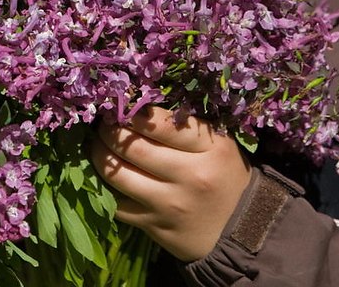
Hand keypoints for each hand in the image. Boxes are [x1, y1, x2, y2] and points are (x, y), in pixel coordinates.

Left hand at [91, 106, 251, 261]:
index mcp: (210, 148)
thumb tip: (138, 108)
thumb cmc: (225, 176)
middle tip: (104, 124)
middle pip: (132, 147)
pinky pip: (117, 204)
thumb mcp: (218, 144)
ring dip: (99, 155)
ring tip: (98, 145)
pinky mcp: (154, 227)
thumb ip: (184, 127)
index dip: (132, 112)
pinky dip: (105, 188)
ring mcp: (169, 205)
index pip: (160, 124)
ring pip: (117, 175)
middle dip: (109, 131)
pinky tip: (107, 175)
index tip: (121, 106)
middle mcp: (189, 176)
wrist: (240, 231)